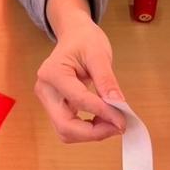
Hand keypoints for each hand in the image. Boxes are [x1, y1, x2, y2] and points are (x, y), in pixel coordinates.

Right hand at [35, 8, 125, 143]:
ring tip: (111, 121)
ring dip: (90, 133)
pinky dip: (87, 129)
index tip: (124, 120)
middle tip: (117, 126)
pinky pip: (69, 127)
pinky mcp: (54, 107)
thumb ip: (107, 81)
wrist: (74, 36)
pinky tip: (103, 119)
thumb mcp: (99, 55)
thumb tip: (118, 105)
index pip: (78, 100)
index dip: (103, 113)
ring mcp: (47, 101)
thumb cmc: (84, 40)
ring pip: (66, 131)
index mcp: (53, 73)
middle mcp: (45, 90)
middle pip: (65, 126)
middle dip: (93, 132)